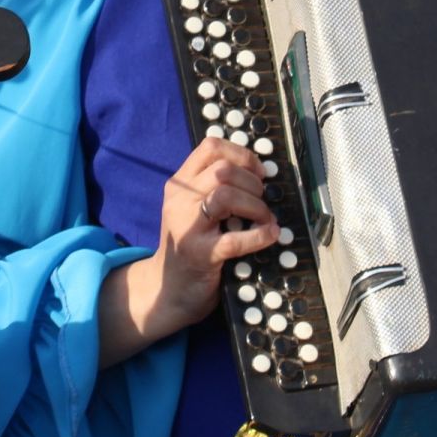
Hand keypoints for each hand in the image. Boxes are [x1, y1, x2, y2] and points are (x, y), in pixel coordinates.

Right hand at [99, 137, 277, 365]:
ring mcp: (188, 227)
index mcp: (179, 184)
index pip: (210, 147)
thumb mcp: (190, 208)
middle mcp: (180, 200)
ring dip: (255, 206)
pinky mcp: (200, 255)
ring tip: (264, 219)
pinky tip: (269, 235)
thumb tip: (257, 171)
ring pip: (225, 195)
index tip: (257, 171)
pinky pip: (235, 239)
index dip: (242, 154)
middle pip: (222, 170)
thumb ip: (211, 187)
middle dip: (252, 182)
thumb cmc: (188, 245)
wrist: (166, 290)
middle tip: (261, 200)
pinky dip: (260, 235)